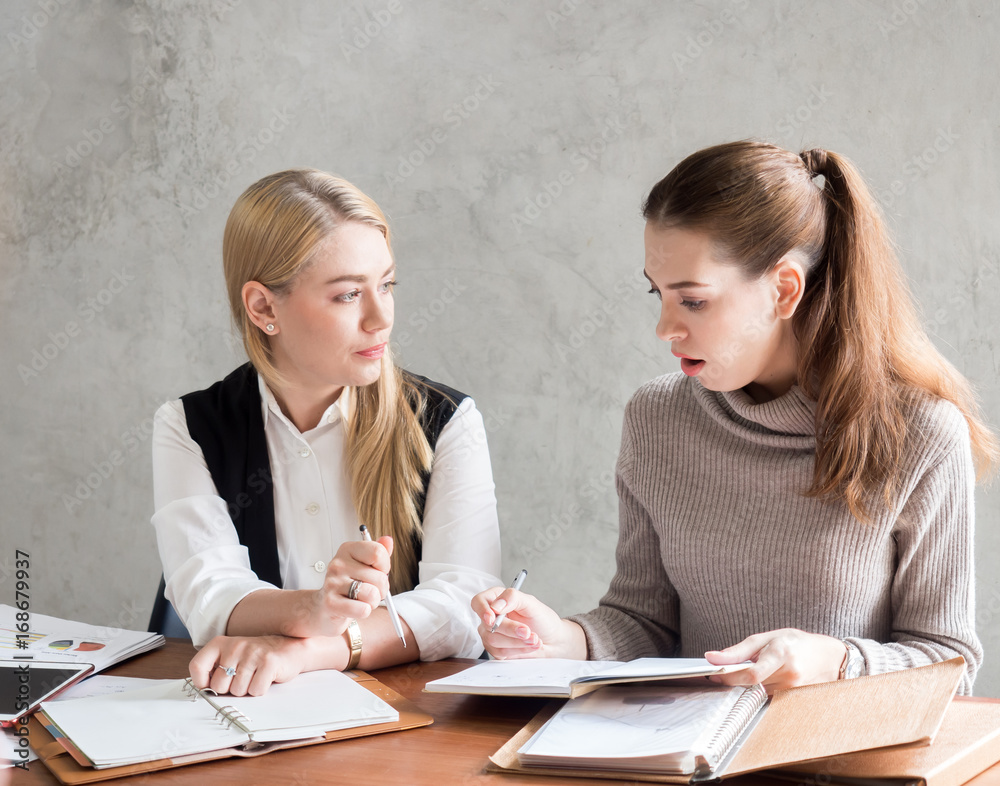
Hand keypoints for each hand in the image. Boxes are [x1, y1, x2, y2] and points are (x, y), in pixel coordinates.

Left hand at [190, 634, 322, 695]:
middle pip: (218, 686)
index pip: (197, 666)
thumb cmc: (256, 657)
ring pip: (238, 691)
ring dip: (247, 690)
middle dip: (230, 689)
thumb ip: (215, 670)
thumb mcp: (232, 657)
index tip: (211, 685)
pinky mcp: (269, 662)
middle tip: (242, 678)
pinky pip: (255, 690)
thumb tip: (203, 691)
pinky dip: (260, 690)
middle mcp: (235, 646)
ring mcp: (252, 653)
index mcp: (220, 643)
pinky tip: (265, 677)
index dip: (202, 682)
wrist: (289, 648)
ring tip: (255, 676)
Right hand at [292, 536, 393, 636]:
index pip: (378, 552)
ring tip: (362, 600)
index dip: (384, 566)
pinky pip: (363, 609)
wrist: (324, 607)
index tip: (377, 571)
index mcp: (348, 549)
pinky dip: (364, 612)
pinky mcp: (331, 603)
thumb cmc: (349, 584)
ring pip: (372, 594)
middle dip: (381, 589)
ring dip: (373, 602)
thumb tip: (388, 539)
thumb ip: (378, 552)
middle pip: (379, 577)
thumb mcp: (365, 565)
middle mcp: (338, 564)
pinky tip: (354, 608)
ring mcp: (333, 583)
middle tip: (369, 590)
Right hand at [472, 587, 585, 659]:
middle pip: (487, 625)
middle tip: (527, 631)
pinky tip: (530, 646)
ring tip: (533, 638)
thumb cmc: (542, 619)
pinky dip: (518, 650)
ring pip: (493, 641)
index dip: (482, 610)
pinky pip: (500, 653)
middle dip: (510, 630)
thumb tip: (495, 606)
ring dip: (517, 641)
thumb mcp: (531, 603)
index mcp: (496, 599)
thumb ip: (513, 598)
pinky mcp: (497, 650)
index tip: (493, 618)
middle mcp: (491, 617)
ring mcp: (492, 635)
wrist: (553, 640)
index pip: (478, 602)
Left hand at [704, 628, 846, 691]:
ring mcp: (794, 691)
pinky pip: (768, 697)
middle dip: (735, 679)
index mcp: (780, 654)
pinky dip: (760, 689)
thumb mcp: (767, 638)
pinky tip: (765, 679)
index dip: (729, 676)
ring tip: (753, 670)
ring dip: (748, 685)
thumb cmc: (797, 643)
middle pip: (751, 685)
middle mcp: (789, 675)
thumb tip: (712, 658)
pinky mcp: (794, 700)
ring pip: (758, 693)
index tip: (713, 674)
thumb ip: (739, 650)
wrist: (829, 657)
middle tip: (726, 672)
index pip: (751, 674)